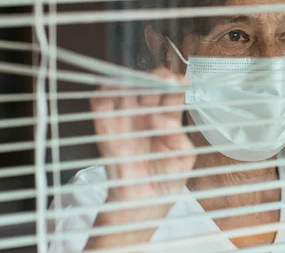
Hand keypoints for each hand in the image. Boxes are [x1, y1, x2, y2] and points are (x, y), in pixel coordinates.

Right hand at [86, 67, 194, 248]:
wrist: (145, 207)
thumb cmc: (168, 181)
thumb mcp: (183, 157)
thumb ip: (176, 136)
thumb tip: (160, 119)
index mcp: (166, 119)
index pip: (170, 94)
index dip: (174, 84)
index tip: (179, 81)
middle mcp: (145, 116)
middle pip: (147, 88)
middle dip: (154, 79)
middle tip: (160, 77)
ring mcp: (125, 123)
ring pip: (123, 93)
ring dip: (128, 82)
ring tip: (136, 78)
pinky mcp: (108, 135)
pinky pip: (102, 112)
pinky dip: (103, 98)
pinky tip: (110, 88)